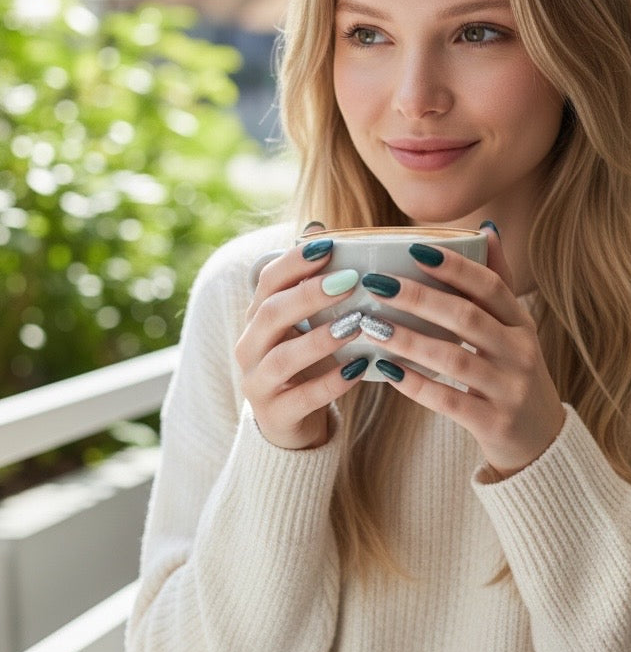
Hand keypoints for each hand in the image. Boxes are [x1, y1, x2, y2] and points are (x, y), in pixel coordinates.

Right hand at [235, 228, 367, 450]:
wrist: (290, 423)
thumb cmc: (304, 364)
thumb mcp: (303, 323)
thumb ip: (309, 283)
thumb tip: (318, 228)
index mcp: (256, 318)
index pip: (267, 281)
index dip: (295, 262)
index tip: (329, 246)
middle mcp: (250, 347)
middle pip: (271, 313)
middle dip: (309, 294)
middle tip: (349, 281)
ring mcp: (259, 382)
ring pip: (284, 357)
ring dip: (321, 338)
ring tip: (356, 324)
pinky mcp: (276, 414)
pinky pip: (303, 397)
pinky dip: (332, 382)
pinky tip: (359, 368)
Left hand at [362, 229, 565, 476]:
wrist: (540, 441)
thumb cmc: (514, 376)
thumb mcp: (516, 330)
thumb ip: (498, 284)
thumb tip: (486, 230)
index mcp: (522, 324)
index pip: (490, 285)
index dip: (454, 266)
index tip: (413, 249)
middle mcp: (520, 352)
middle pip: (466, 317)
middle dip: (418, 298)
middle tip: (376, 284)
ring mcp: (509, 389)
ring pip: (454, 358)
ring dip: (408, 340)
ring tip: (372, 326)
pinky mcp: (493, 422)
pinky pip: (448, 400)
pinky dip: (416, 384)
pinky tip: (386, 370)